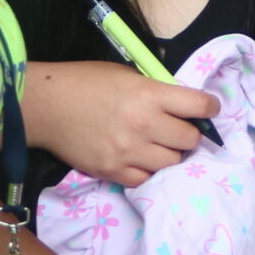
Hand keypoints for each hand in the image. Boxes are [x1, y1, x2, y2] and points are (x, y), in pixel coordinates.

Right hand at [23, 59, 219, 186]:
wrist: (46, 106)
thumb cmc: (86, 82)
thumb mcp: (126, 75)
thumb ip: (156, 90)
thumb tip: (183, 106)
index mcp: (149, 95)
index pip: (198, 106)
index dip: (209, 108)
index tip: (208, 110)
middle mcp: (143, 125)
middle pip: (190, 140)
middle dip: (188, 134)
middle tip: (177, 129)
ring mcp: (128, 152)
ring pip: (172, 163)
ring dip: (169, 154)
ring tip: (157, 145)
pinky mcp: (113, 171)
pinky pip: (147, 179)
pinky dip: (148, 170)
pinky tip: (140, 158)